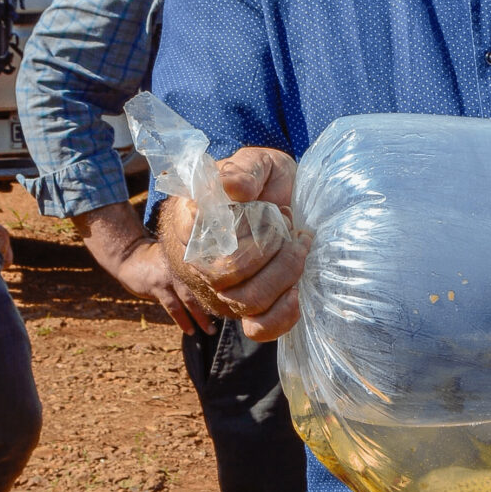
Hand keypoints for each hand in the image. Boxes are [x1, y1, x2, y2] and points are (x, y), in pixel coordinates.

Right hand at [75, 201, 214, 333]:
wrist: (130, 255)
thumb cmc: (158, 260)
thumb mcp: (177, 259)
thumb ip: (193, 270)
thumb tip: (214, 287)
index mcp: (191, 259)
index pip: (211, 276)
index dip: (223, 291)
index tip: (235, 305)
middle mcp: (183, 267)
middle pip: (205, 288)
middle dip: (217, 306)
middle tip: (228, 320)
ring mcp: (170, 276)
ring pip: (190, 300)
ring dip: (201, 317)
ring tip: (210, 331)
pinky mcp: (158, 286)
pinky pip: (173, 307)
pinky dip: (182, 320)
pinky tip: (190, 330)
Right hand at [170, 145, 305, 339]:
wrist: (288, 201)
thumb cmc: (266, 182)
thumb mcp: (258, 162)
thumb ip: (244, 170)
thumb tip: (232, 189)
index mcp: (191, 222)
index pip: (196, 239)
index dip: (238, 228)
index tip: (266, 204)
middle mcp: (201, 261)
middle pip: (225, 275)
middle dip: (271, 251)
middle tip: (291, 228)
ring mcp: (222, 289)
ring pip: (246, 302)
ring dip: (283, 274)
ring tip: (298, 248)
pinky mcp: (247, 308)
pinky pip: (257, 329)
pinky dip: (282, 315)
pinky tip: (296, 290)